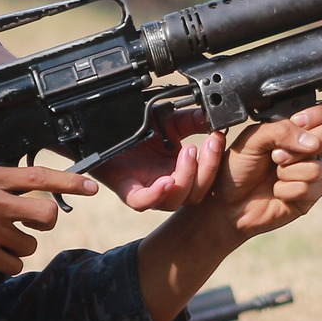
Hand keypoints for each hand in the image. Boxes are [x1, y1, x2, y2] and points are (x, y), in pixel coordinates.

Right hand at [0, 164, 99, 282]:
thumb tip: (25, 183)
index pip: (37, 175)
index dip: (69, 180)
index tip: (90, 185)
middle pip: (46, 213)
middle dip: (45, 224)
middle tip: (32, 225)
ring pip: (31, 243)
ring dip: (18, 247)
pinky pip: (15, 263)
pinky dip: (5, 264)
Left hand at [92, 108, 221, 210]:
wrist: (103, 126)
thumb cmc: (136, 128)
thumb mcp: (170, 120)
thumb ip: (195, 120)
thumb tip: (217, 118)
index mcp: (179, 171)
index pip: (207, 179)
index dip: (216, 162)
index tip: (219, 136)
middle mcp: (166, 185)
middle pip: (196, 194)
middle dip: (208, 169)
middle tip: (209, 143)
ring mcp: (147, 189)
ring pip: (175, 200)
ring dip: (187, 177)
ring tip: (188, 151)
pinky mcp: (127, 190)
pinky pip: (144, 202)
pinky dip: (157, 194)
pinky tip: (166, 180)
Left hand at [134, 101, 321, 320]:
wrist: (225, 202)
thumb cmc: (236, 167)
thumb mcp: (253, 138)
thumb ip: (281, 130)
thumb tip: (312, 143)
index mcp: (298, 126)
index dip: (320, 114)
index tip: (299, 122)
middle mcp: (310, 146)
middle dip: (301, 144)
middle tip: (277, 153)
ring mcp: (313, 170)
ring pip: (318, 164)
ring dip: (288, 170)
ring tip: (272, 173)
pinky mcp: (311, 194)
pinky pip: (310, 187)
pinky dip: (286, 188)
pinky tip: (275, 190)